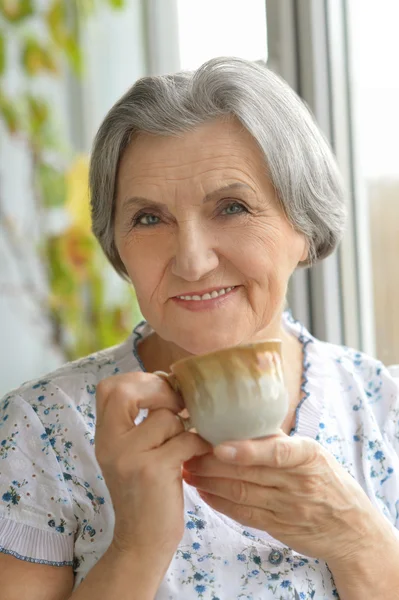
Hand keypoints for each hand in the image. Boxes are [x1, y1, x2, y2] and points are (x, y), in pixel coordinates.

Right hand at [95, 372, 211, 571]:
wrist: (142, 542)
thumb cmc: (145, 493)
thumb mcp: (129, 453)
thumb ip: (137, 421)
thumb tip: (167, 382)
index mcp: (104, 437)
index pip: (108, 387)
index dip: (138, 380)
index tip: (161, 393)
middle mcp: (109, 444)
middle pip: (127, 391)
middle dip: (160, 392)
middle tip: (178, 407)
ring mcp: (129, 457)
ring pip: (165, 417)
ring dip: (183, 428)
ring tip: (183, 447)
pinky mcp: (153, 470)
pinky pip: (185, 439)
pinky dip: (199, 444)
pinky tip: (200, 453)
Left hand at [182, 432, 388, 563]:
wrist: (351, 528)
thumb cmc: (327, 480)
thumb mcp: (313, 454)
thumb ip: (281, 443)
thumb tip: (240, 422)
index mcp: (308, 456)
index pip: (276, 452)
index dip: (246, 450)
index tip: (218, 446)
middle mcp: (299, 482)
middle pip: (250, 473)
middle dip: (213, 463)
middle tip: (187, 452)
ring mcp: (288, 508)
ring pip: (242, 494)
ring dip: (210, 482)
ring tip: (188, 470)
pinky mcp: (278, 527)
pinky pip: (245, 514)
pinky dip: (221, 503)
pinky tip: (204, 492)